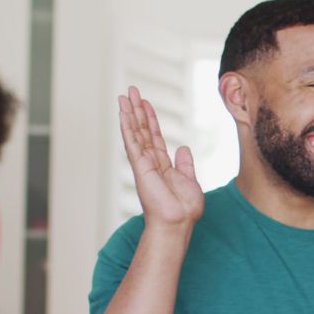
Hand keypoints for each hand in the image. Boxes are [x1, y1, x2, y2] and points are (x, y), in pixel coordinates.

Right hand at [118, 86, 203, 231]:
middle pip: (142, 130)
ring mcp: (143, 164)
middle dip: (137, 110)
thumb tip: (183, 148)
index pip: (154, 137)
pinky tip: (123, 112)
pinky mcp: (140, 167)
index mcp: (162, 165)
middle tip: (131, 91)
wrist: (178, 222)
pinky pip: (132, 142)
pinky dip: (127, 126)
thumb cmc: (184, 209)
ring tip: (124, 95)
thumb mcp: (190, 181)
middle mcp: (150, 162)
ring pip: (135, 133)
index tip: (145, 103)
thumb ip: (185, 164)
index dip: (150, 120)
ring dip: (129, 113)